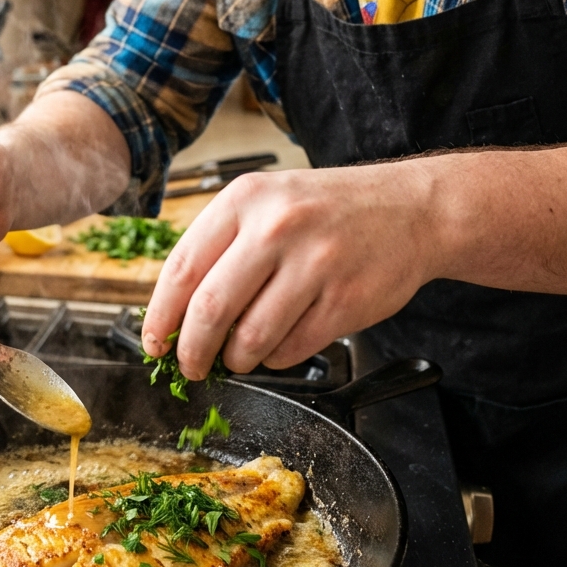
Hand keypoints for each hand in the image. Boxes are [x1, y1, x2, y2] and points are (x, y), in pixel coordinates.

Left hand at [141, 161, 438, 378]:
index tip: (154, 342)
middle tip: (190, 367)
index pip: (182, 268)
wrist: (411, 209)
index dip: (160, 316)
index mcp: (245, 199)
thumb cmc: (327, 210)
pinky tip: (280, 343)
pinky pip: (291, 350)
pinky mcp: (345, 301)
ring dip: (235, 360)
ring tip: (239, 356)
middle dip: (191, 351)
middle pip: (210, 309)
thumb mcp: (267, 201)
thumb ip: (221, 247)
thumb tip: (176, 313)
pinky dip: (275, 359)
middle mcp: (276, 227)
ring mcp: (314, 264)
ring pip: (250, 338)